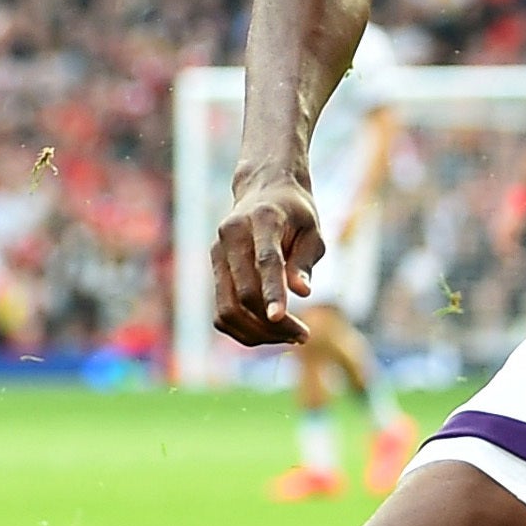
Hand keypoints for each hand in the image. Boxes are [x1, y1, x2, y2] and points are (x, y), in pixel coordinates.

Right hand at [210, 171, 322, 348]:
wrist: (262, 190)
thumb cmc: (294, 213)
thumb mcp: (312, 230)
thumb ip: (305, 261)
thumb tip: (302, 292)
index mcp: (262, 218)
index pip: (265, 260)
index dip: (272, 291)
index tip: (281, 318)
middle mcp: (232, 235)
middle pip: (244, 293)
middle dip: (273, 323)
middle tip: (303, 335)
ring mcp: (218, 253)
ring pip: (227, 310)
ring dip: (258, 333)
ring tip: (289, 336)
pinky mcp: (214, 269)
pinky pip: (222, 312)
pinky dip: (244, 330)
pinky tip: (269, 331)